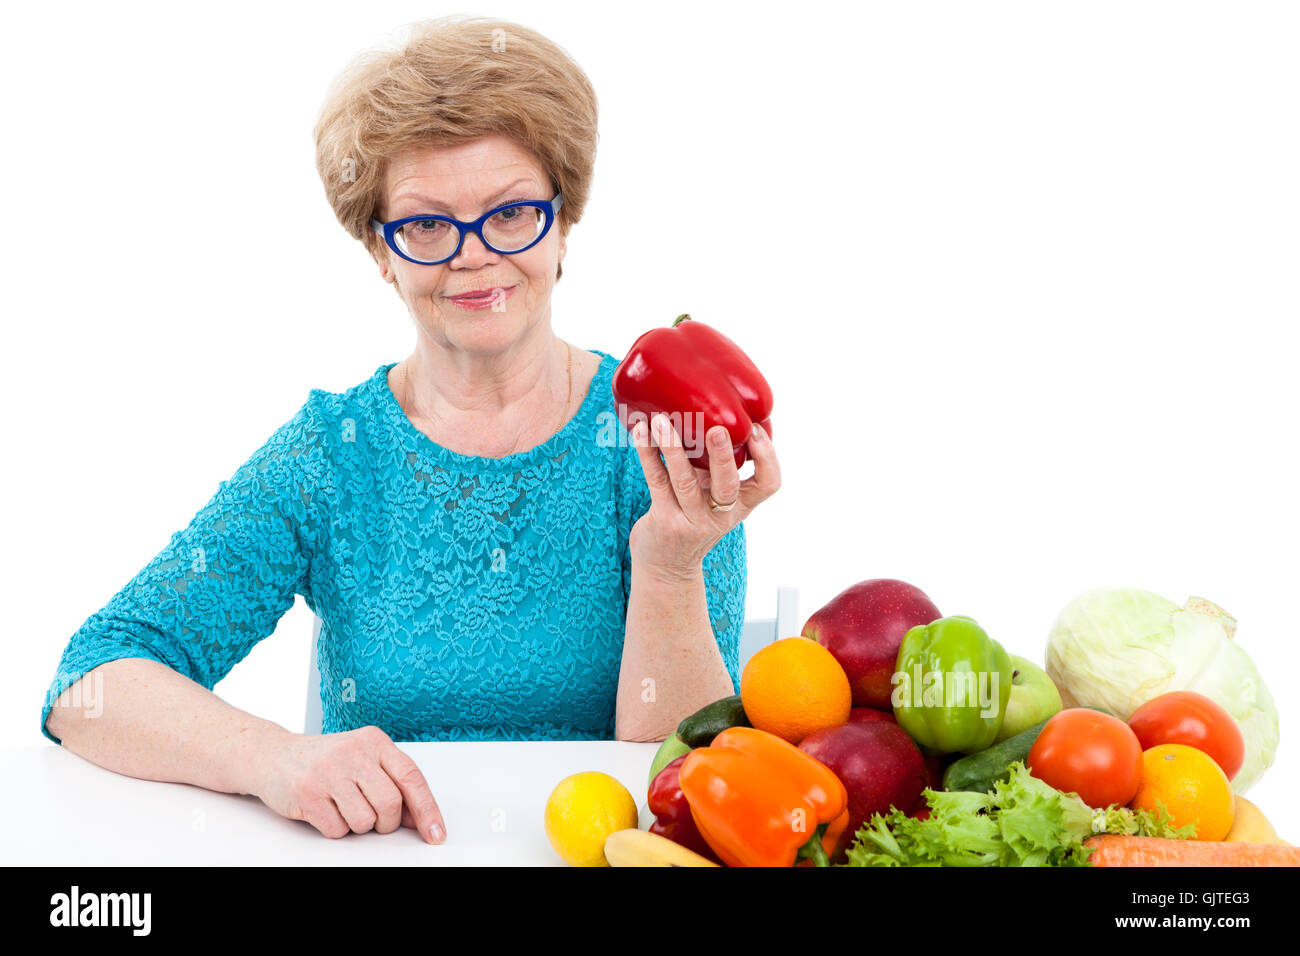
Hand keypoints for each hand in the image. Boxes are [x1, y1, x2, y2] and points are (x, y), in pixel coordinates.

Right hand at [250, 726, 445, 843]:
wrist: (272, 755)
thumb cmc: (325, 761)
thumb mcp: (362, 760)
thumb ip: (391, 782)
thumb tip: (417, 818)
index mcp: (374, 741)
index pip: (411, 777)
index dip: (427, 810)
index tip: (436, 834)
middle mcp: (354, 752)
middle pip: (390, 804)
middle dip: (385, 823)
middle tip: (373, 819)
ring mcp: (329, 771)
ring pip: (365, 821)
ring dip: (358, 826)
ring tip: (343, 808)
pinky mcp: (307, 793)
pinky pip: (337, 830)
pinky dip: (335, 829)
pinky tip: (325, 810)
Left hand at [629, 413, 780, 577]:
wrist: (667, 565)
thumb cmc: (694, 516)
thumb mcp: (716, 495)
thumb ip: (720, 465)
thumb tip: (718, 410)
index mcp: (742, 504)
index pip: (769, 483)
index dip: (768, 457)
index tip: (754, 429)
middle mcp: (721, 514)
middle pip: (727, 485)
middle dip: (723, 456)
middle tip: (717, 429)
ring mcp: (691, 519)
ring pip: (684, 480)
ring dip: (672, 447)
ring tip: (661, 421)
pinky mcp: (665, 520)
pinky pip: (656, 481)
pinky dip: (647, 454)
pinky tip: (640, 433)